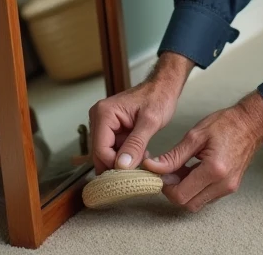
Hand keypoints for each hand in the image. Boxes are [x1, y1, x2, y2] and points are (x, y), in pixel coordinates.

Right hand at [87, 52, 193, 172]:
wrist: (163, 87)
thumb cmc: (158, 97)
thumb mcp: (150, 122)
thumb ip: (136, 144)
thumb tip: (122, 165)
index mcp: (104, 113)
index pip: (100, 149)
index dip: (114, 165)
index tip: (131, 174)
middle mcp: (99, 118)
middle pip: (100, 153)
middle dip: (118, 164)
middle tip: (137, 172)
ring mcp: (104, 124)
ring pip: (107, 153)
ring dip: (123, 161)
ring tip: (141, 160)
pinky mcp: (111, 129)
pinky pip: (113, 148)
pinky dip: (125, 155)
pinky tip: (139, 154)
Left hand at [142, 91, 262, 211]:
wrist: (251, 124)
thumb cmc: (225, 124)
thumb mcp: (195, 136)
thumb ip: (173, 156)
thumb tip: (153, 167)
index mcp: (214, 170)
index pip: (181, 195)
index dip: (166, 186)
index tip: (161, 171)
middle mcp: (223, 184)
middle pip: (188, 204)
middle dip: (174, 191)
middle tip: (170, 171)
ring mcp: (228, 188)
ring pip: (197, 203)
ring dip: (185, 191)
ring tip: (183, 169)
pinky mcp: (230, 187)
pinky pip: (206, 197)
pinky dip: (195, 189)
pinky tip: (193, 171)